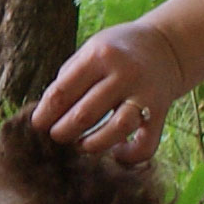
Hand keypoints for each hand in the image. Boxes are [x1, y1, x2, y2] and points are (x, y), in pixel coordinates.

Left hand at [30, 19, 185, 163]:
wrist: (165, 47)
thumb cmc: (116, 53)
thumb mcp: (90, 51)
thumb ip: (69, 79)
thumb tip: (45, 115)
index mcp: (100, 56)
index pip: (62, 92)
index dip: (45, 114)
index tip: (37, 125)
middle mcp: (124, 73)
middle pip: (84, 115)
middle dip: (63, 132)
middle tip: (57, 136)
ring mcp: (145, 94)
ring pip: (116, 130)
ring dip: (92, 145)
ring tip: (81, 145)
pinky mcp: (161, 112)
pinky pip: (145, 145)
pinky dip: (128, 156)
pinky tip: (116, 153)